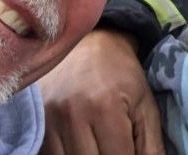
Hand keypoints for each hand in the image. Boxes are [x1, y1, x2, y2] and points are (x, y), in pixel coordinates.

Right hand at [38, 29, 163, 154]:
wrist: (89, 44)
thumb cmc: (122, 75)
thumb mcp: (145, 105)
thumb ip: (151, 145)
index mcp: (106, 107)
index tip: (130, 153)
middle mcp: (72, 115)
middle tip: (116, 148)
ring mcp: (49, 120)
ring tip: (99, 146)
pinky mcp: (36, 123)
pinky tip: (82, 147)